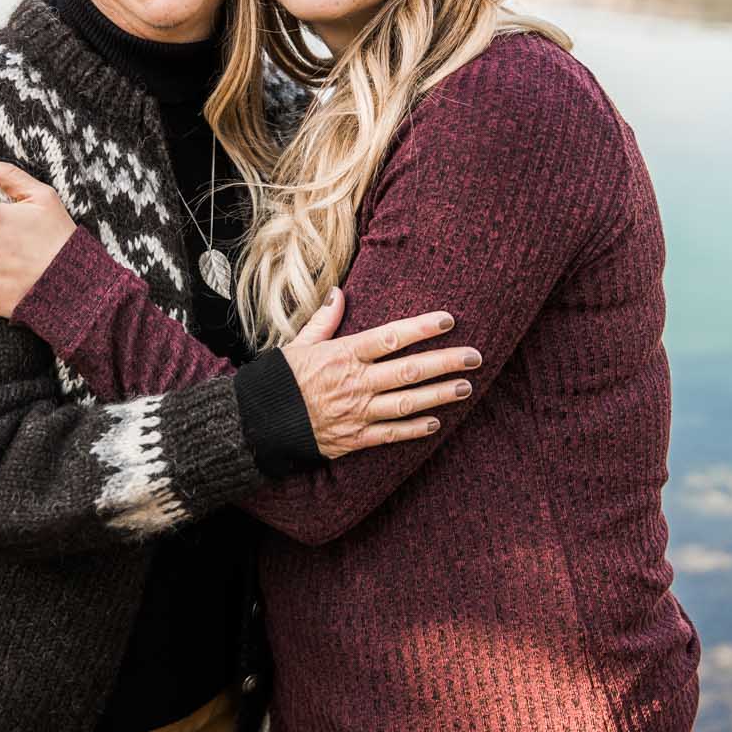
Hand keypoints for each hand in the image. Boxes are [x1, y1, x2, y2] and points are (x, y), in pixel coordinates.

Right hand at [282, 290, 480, 457]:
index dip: (422, 328)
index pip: (390, 337)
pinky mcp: (354, 439)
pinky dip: (415, 429)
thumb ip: (324, 320)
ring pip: (407, 403)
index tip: (448, 320)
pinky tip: (437, 422)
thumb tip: (339, 292)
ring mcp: (356, 413)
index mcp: (342, 355)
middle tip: (475, 357)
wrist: (257, 424)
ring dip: (439, 395)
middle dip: (445, 362)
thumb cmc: (278, 381)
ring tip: (465, 387)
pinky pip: (392, 434)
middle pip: (409, 370)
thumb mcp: (297, 344)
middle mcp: (354, 383)